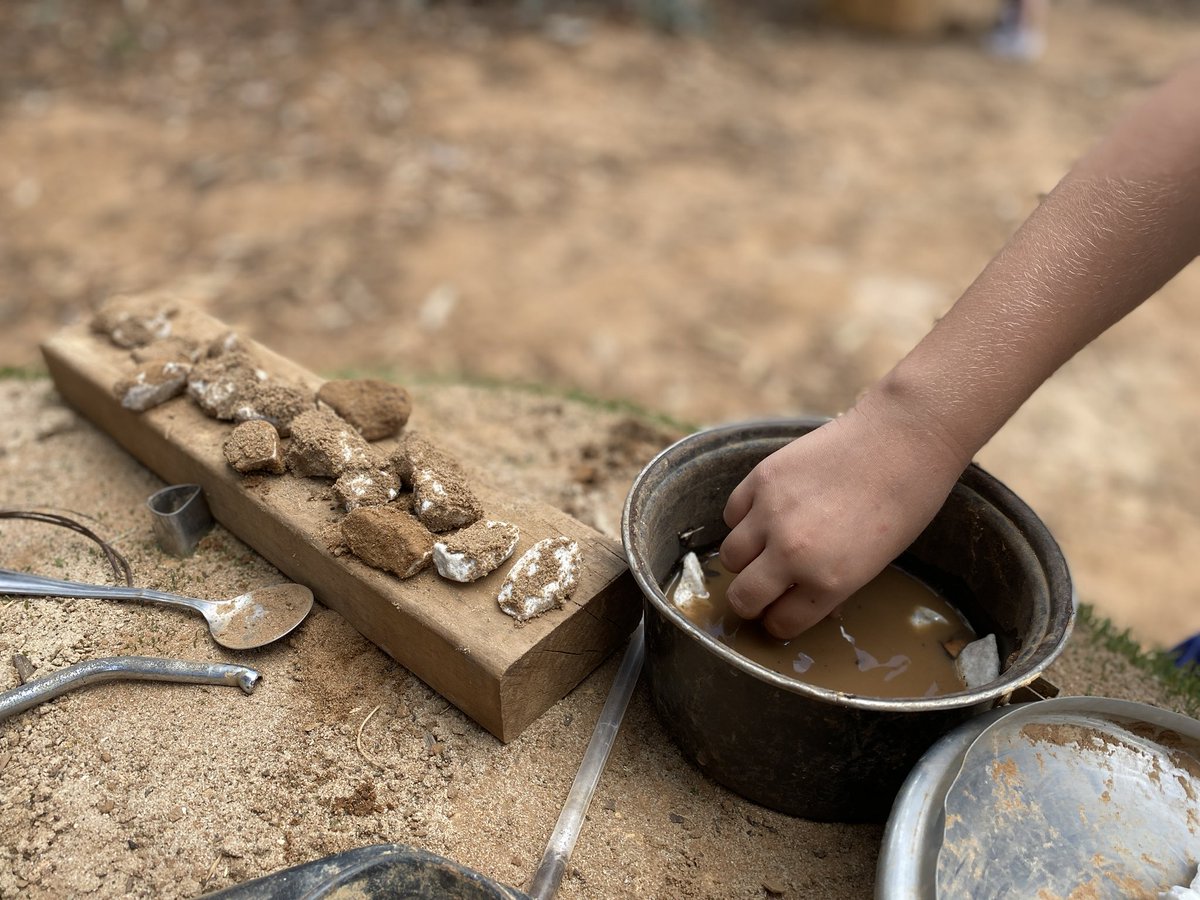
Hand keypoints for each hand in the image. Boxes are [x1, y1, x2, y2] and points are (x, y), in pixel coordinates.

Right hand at [719, 399, 966, 638]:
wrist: (901, 440)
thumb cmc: (904, 503)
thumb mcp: (876, 562)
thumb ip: (832, 585)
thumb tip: (803, 597)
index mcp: (828, 582)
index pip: (780, 623)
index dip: (780, 621)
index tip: (781, 611)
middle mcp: (792, 553)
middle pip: (743, 598)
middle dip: (751, 601)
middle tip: (761, 590)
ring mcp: (771, 514)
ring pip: (729, 557)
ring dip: (745, 559)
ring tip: (764, 546)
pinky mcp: (761, 479)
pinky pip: (732, 514)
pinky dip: (744, 519)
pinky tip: (766, 513)